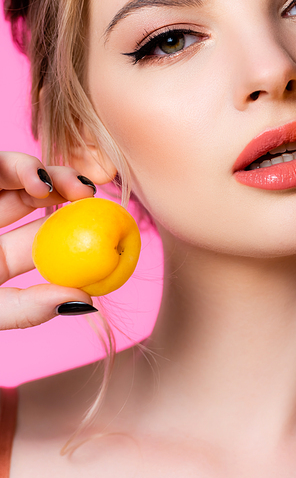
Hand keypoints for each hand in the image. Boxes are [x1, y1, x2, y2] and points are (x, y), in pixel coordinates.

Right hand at [0, 152, 96, 328]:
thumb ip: (26, 311)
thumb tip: (85, 303)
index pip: (45, 238)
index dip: (76, 225)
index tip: (103, 220)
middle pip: (32, 199)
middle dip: (61, 188)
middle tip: (84, 190)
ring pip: (7, 176)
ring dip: (32, 170)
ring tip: (47, 182)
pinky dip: (8, 166)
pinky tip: (28, 176)